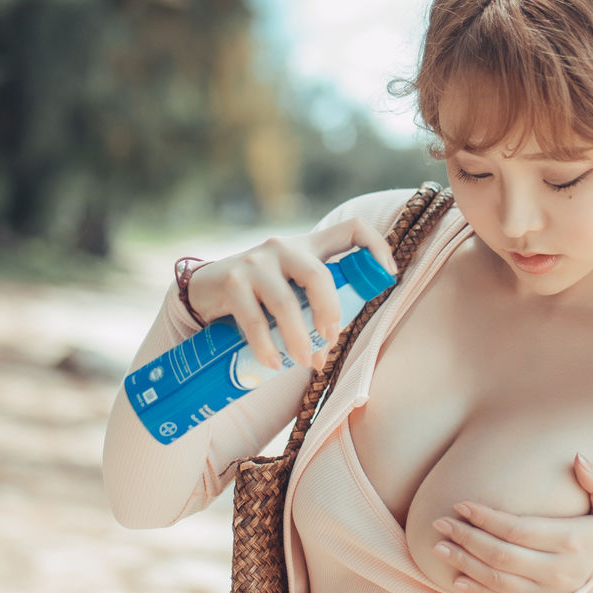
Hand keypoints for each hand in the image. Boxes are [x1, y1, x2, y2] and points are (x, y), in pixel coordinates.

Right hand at [184, 209, 397, 374]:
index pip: (350, 229)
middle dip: (330, 312)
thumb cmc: (259, 296)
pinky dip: (267, 347)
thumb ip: (312, 309)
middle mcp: (283, 247)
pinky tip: (273, 363)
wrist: (203, 291)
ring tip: (302, 362)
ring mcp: (256, 262)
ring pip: (287, 303)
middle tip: (329, 340)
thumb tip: (326, 352)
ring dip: (298, 339)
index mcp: (307, 247)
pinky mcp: (231, 281)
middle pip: (319, 274)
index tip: (388, 274)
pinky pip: (255, 320)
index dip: (376, 246)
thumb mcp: (290, 291)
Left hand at [429, 456, 592, 592]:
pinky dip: (477, 592)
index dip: (486, 518)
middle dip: (467, 538)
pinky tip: (456, 580)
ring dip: (464, 563)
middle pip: (501, 554)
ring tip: (438, 547)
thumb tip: (579, 456)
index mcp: (572, 541)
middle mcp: (556, 570)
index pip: (518, 529)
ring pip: (496, 580)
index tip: (462, 504)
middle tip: (440, 523)